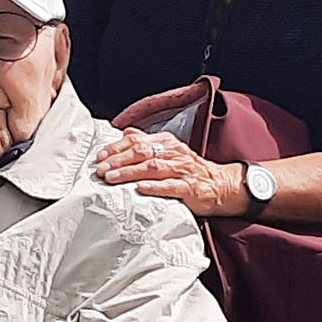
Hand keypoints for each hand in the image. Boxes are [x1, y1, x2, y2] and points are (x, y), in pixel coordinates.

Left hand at [90, 127, 245, 217]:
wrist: (222, 185)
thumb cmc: (191, 171)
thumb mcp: (169, 151)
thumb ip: (147, 142)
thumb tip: (126, 132)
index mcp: (167, 143)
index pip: (137, 141)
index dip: (116, 148)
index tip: (100, 157)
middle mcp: (174, 153)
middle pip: (142, 152)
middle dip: (118, 160)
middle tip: (100, 169)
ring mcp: (183, 170)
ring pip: (152, 168)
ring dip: (129, 173)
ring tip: (112, 178)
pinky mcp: (190, 188)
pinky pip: (171, 186)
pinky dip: (154, 187)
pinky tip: (140, 189)